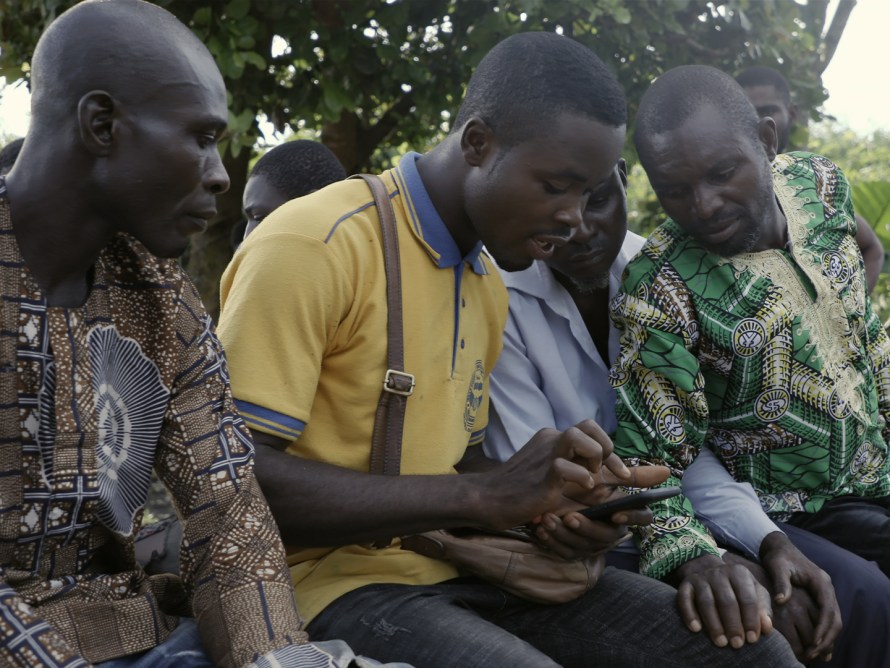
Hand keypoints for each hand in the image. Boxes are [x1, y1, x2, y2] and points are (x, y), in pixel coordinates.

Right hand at [480, 419, 630, 529]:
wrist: (487, 499)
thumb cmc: (523, 493)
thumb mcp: (559, 482)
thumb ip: (586, 476)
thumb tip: (621, 478)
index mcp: (554, 441)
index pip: (589, 430)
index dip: (609, 448)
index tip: (621, 474)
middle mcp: (551, 441)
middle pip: (587, 425)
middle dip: (606, 447)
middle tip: (606, 472)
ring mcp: (545, 455)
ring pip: (578, 435)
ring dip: (594, 456)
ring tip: (590, 477)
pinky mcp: (541, 474)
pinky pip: (565, 466)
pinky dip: (581, 477)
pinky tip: (581, 488)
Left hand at [532, 465, 669, 558]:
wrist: (551, 497)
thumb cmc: (583, 486)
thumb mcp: (604, 478)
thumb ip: (634, 476)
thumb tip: (667, 471)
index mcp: (623, 516)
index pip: (641, 520)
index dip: (630, 518)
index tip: (614, 513)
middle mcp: (609, 534)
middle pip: (604, 538)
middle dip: (586, 528)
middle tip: (570, 515)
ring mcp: (589, 545)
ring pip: (580, 547)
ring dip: (563, 533)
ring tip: (548, 517)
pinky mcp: (570, 551)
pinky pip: (562, 552)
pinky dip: (551, 541)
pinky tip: (540, 529)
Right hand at [674, 554, 773, 648]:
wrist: (708, 569)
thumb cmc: (737, 588)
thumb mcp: (754, 592)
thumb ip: (763, 609)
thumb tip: (767, 628)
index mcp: (739, 573)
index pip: (747, 598)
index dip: (751, 620)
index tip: (752, 639)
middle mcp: (718, 573)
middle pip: (726, 601)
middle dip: (732, 625)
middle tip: (737, 644)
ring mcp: (700, 578)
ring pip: (706, 602)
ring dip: (713, 624)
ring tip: (721, 643)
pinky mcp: (685, 585)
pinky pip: (684, 599)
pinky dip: (689, 614)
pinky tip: (696, 629)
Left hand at [758, 531, 841, 661]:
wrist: (779, 548)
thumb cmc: (777, 557)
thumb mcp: (777, 567)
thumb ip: (781, 583)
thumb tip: (782, 601)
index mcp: (821, 582)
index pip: (827, 609)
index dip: (822, 628)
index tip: (814, 642)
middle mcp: (827, 589)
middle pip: (835, 619)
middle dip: (827, 639)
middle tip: (813, 655)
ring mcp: (825, 594)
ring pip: (834, 621)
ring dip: (827, 640)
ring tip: (815, 655)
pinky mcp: (819, 598)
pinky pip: (827, 619)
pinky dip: (824, 633)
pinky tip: (815, 646)